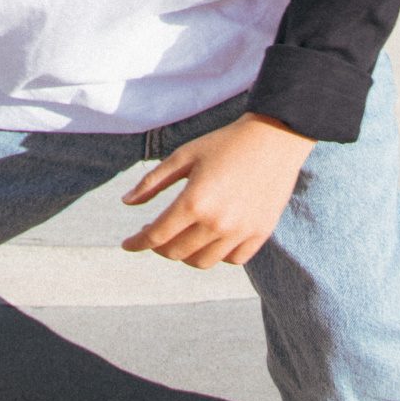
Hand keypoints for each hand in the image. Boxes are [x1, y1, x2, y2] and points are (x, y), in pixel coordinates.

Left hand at [119, 112, 313, 269]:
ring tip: (180, 236)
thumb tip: (126, 202)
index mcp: (194, 202)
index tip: (127, 244)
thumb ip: (152, 182)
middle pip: (176, 252)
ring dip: (184, 254)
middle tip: (155, 230)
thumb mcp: (184, 156)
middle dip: (158, 246)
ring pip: (201, 262)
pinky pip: (231, 259)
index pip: (156, 236)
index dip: (137, 242)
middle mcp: (216, 223)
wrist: (273, 139)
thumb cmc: (224, 143)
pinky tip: (209, 238)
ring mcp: (239, 233)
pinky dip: (215, 254)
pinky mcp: (258, 235)